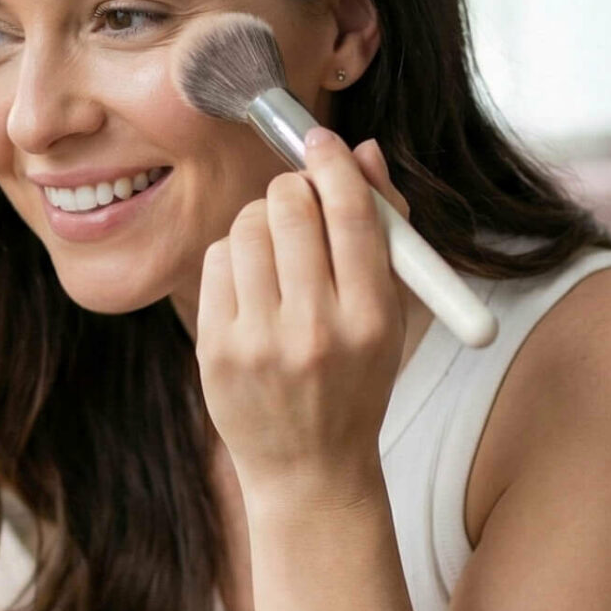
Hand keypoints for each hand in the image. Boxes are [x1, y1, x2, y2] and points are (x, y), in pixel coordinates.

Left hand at [198, 129, 410, 493]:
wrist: (310, 469)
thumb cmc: (358, 380)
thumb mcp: (393, 314)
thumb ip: (385, 230)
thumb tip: (362, 151)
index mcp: (372, 318)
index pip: (349, 212)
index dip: (332, 163)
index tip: (321, 141)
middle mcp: (316, 329)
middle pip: (291, 208)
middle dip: (293, 189)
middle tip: (299, 201)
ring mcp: (260, 342)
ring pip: (247, 226)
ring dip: (262, 220)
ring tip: (277, 251)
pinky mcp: (216, 351)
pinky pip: (217, 260)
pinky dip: (235, 255)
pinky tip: (253, 283)